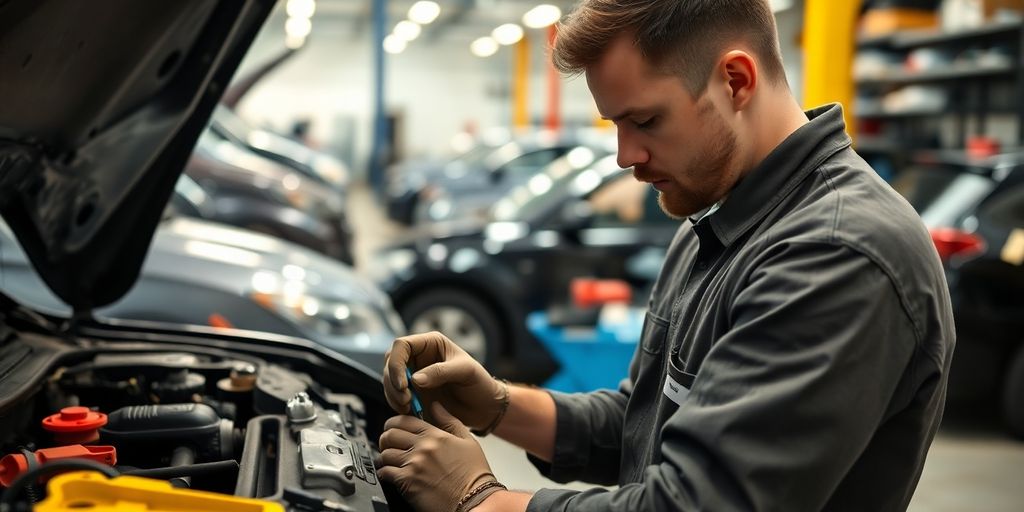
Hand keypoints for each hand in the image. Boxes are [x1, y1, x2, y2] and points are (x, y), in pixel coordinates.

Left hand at [378, 402, 499, 511]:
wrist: (475, 500)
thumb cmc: (474, 474)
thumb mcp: (468, 441)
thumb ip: (449, 421)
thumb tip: (435, 406)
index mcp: (435, 435)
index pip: (404, 420)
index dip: (393, 423)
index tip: (392, 428)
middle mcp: (422, 447)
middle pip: (390, 434)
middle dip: (386, 439)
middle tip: (389, 445)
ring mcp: (413, 464)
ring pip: (385, 453)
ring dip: (385, 457)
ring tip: (391, 462)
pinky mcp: (407, 482)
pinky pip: (384, 472)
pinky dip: (384, 473)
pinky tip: (390, 475)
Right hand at [383, 331, 506, 431]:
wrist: (483, 407)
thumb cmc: (479, 383)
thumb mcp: (465, 372)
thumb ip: (441, 372)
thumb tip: (415, 379)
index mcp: (431, 343)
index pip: (401, 345)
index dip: (396, 363)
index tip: (403, 384)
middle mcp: (418, 357)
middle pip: (390, 362)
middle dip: (393, 382)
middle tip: (405, 399)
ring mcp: (413, 375)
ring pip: (389, 380)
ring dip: (393, 394)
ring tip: (408, 407)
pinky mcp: (412, 392)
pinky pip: (395, 395)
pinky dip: (396, 404)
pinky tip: (409, 412)